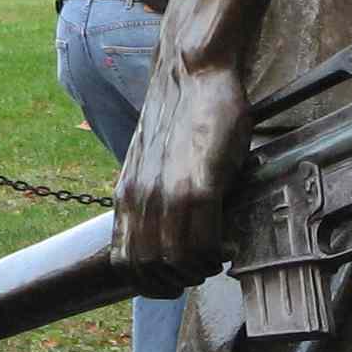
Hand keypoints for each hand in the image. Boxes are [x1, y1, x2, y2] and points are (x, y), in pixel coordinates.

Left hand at [113, 49, 251, 295]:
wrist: (193, 69)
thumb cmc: (183, 114)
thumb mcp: (154, 163)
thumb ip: (155, 196)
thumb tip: (170, 234)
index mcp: (127, 193)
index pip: (123, 262)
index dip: (149, 282)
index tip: (175, 279)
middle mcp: (140, 197)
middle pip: (146, 269)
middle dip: (176, 281)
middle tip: (201, 268)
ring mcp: (168, 192)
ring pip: (173, 261)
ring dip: (199, 269)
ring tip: (216, 256)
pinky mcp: (199, 183)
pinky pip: (202, 240)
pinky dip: (216, 252)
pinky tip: (228, 241)